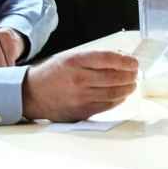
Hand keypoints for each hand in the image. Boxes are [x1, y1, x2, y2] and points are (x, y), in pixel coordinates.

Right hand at [21, 50, 138, 121]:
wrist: (32, 94)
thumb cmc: (53, 74)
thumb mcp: (69, 57)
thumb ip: (94, 57)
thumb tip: (120, 57)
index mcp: (75, 61)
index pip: (108, 59)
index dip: (126, 61)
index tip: (134, 62)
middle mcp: (78, 79)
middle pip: (115, 77)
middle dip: (130, 75)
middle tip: (135, 73)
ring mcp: (80, 97)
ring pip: (114, 93)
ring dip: (127, 88)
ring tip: (131, 84)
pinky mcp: (82, 111)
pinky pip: (107, 106)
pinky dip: (118, 100)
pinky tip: (120, 95)